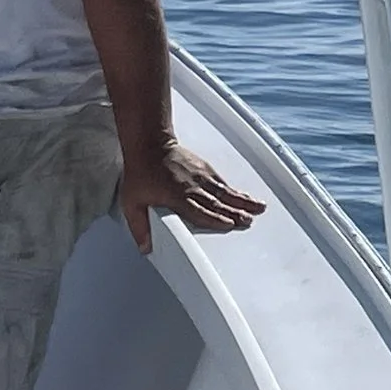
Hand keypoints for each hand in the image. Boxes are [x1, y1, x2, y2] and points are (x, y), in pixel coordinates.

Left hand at [119, 139, 266, 253]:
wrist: (150, 143)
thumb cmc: (141, 171)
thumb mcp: (132, 202)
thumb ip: (139, 226)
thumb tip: (145, 247)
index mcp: (177, 196)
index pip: (200, 210)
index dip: (215, 218)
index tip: (229, 225)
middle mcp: (192, 186)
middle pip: (217, 201)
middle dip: (236, 212)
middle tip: (249, 220)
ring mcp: (201, 176)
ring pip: (225, 191)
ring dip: (242, 200)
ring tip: (258, 207)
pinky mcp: (204, 168)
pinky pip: (223, 182)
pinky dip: (235, 190)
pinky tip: (244, 196)